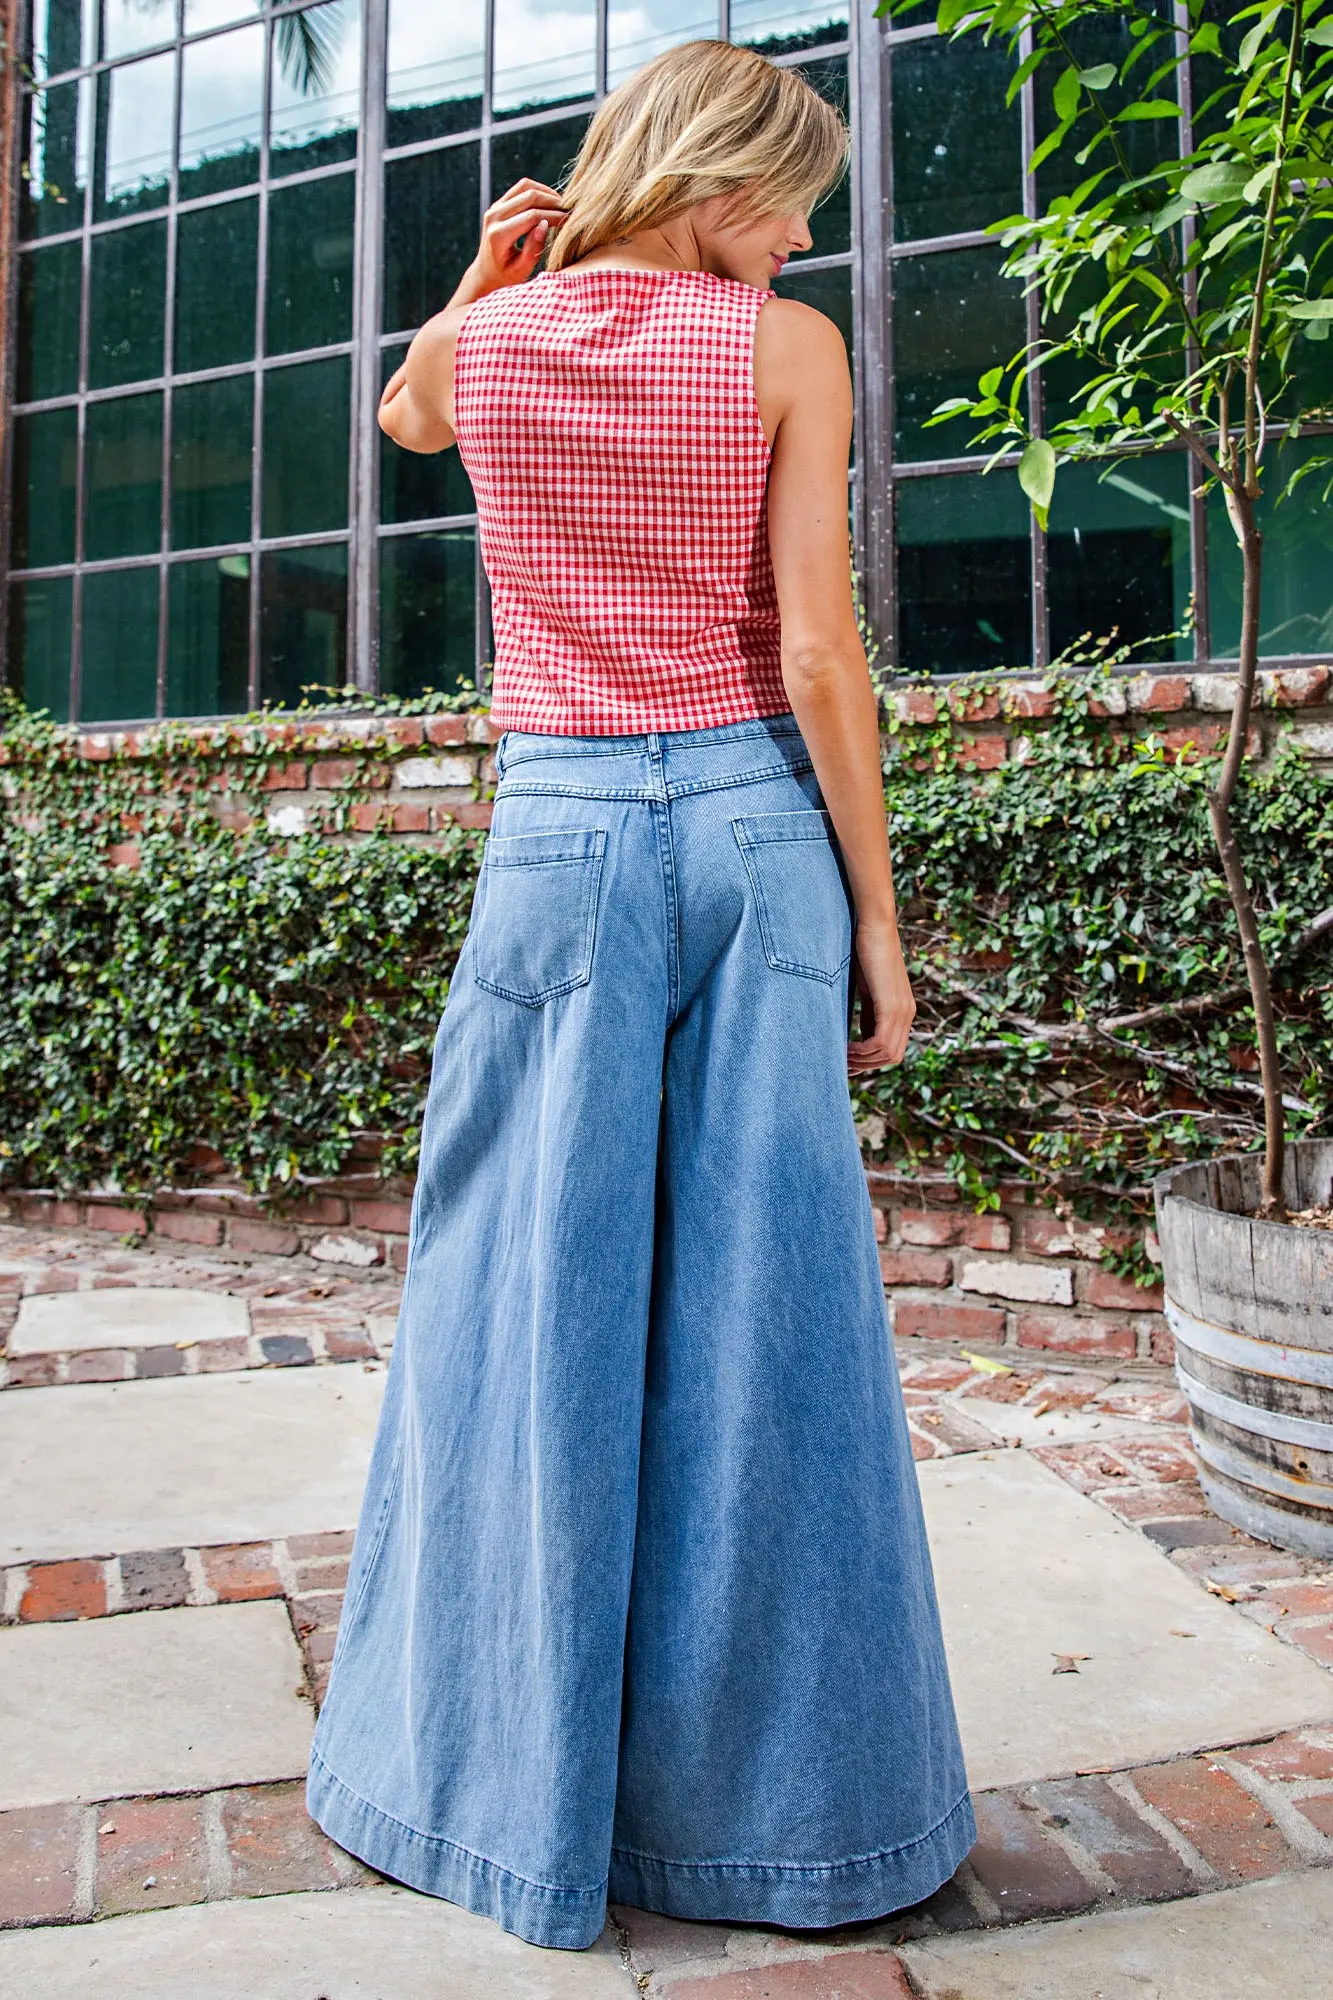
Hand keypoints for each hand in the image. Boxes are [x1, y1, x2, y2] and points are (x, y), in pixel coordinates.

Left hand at [467, 179, 568, 293]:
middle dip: (552, 202)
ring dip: (546, 192)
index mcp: (498, 235)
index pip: (531, 216)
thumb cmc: (506, 276)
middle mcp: (494, 216)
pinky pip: (520, 188)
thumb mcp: (521, 271)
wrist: (486, 272)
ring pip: (525, 186)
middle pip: (529, 196)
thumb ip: (533, 249)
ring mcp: (495, 207)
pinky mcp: (498, 204)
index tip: (568, 220)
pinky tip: (549, 202)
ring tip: (560, 205)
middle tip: (568, 210)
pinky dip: (537, 190)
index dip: (553, 216)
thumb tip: (544, 224)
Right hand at [847, 921, 915, 1072]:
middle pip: (892, 1057)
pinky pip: (880, 1043)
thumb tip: (857, 1036)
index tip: (847, 1061)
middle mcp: (908, 1013)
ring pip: (887, 1054)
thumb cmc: (866, 951)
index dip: (871, 1060)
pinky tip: (845, 1048)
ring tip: (840, 1057)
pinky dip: (862, 1051)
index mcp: (903, 1010)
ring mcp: (902, 1010)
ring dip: (862, 1060)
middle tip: (842, 1064)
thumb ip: (867, 1012)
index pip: (892, 1048)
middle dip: (866, 1065)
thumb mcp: (866, 990)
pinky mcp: (892, 1006)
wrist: (874, 926)